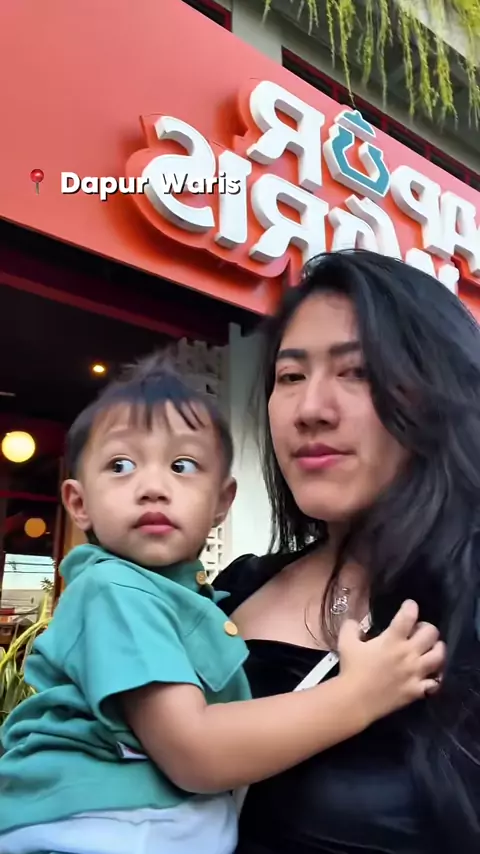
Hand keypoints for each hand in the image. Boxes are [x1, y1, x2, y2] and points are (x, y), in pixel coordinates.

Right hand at [337, 600, 444, 725]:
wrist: (355, 700)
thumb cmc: (351, 669)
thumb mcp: (345, 642)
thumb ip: (351, 627)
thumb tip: (355, 622)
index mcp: (392, 640)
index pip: (408, 616)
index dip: (411, 607)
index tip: (409, 605)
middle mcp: (408, 654)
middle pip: (431, 633)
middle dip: (426, 627)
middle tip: (418, 630)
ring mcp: (416, 673)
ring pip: (439, 656)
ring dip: (437, 648)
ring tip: (431, 648)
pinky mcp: (417, 690)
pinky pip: (435, 682)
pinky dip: (435, 677)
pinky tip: (431, 674)